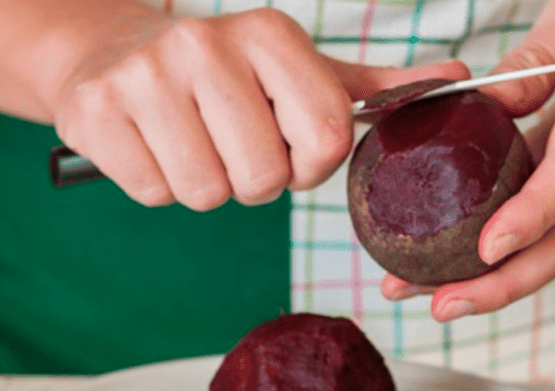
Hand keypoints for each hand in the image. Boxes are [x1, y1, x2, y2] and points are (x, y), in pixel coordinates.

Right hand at [52, 8, 468, 210]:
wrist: (116, 54)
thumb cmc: (230, 78)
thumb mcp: (305, 74)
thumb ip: (379, 87)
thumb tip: (460, 80)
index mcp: (269, 33)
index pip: (325, 138)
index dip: (310, 164)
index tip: (289, 145)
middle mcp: (206, 43)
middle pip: (265, 177)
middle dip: (256, 179)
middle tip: (233, 144)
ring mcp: (145, 76)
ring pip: (209, 193)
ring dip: (208, 184)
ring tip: (193, 140)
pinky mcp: (94, 112)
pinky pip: (156, 193)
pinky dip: (160, 184)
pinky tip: (155, 144)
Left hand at [382, 0, 554, 319]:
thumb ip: (534, 55)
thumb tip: (486, 102)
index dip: (531, 216)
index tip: (489, 248)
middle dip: (505, 284)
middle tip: (443, 304)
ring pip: (553, 247)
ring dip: (495, 285)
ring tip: (429, 299)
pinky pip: (544, 230)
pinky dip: (500, 259)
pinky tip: (453, 268)